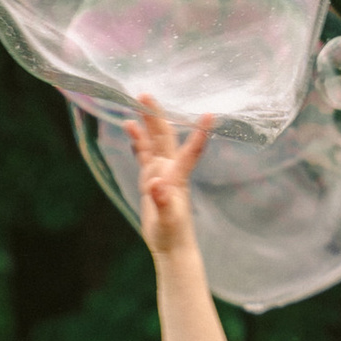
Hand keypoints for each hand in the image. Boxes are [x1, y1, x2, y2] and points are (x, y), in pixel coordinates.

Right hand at [129, 93, 212, 256]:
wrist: (171, 244)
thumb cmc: (172, 234)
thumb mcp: (167, 220)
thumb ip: (162, 201)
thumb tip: (156, 184)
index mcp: (178, 177)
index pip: (192, 150)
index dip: (200, 132)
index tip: (210, 113)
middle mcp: (171, 169)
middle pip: (165, 137)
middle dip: (156, 115)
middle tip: (145, 95)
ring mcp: (161, 172)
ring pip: (153, 142)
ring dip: (146, 124)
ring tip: (136, 102)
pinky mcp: (152, 179)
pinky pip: (144, 155)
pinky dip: (138, 141)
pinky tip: (130, 128)